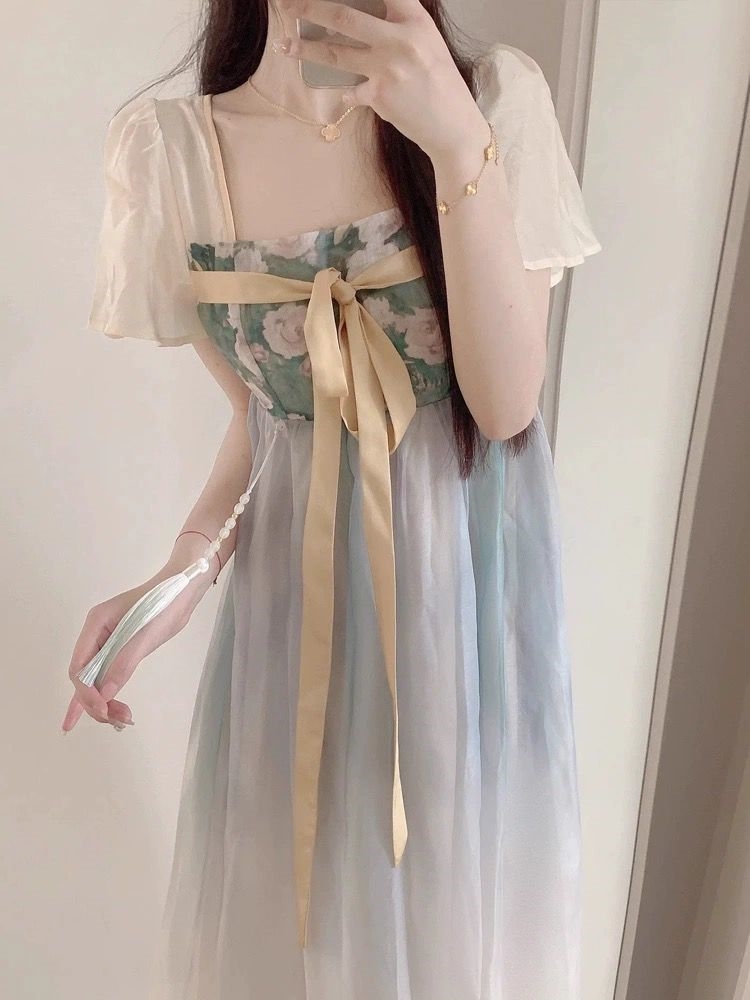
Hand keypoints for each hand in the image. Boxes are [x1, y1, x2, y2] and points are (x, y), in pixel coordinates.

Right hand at [61, 535, 218, 732]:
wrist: (184, 587)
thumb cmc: (166, 604)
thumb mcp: (146, 634)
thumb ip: (124, 662)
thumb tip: (105, 695)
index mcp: (96, 624)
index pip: (79, 667)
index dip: (86, 694)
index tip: (104, 710)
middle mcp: (96, 633)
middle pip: (84, 676)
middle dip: (96, 701)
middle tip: (118, 720)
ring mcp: (107, 640)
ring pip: (96, 678)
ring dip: (105, 701)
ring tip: (124, 718)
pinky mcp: (121, 647)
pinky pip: (107, 673)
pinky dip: (107, 694)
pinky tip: (104, 713)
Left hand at [275, 0, 485, 157]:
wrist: (453, 126)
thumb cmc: (441, 84)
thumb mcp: (428, 44)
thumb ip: (400, 27)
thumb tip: (362, 22)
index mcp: (416, 21)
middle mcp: (400, 40)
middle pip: (344, 16)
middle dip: (309, 8)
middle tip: (286, 4)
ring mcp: (387, 68)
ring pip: (335, 52)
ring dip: (306, 48)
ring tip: (284, 45)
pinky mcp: (379, 95)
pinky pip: (350, 90)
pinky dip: (346, 92)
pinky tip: (345, 94)